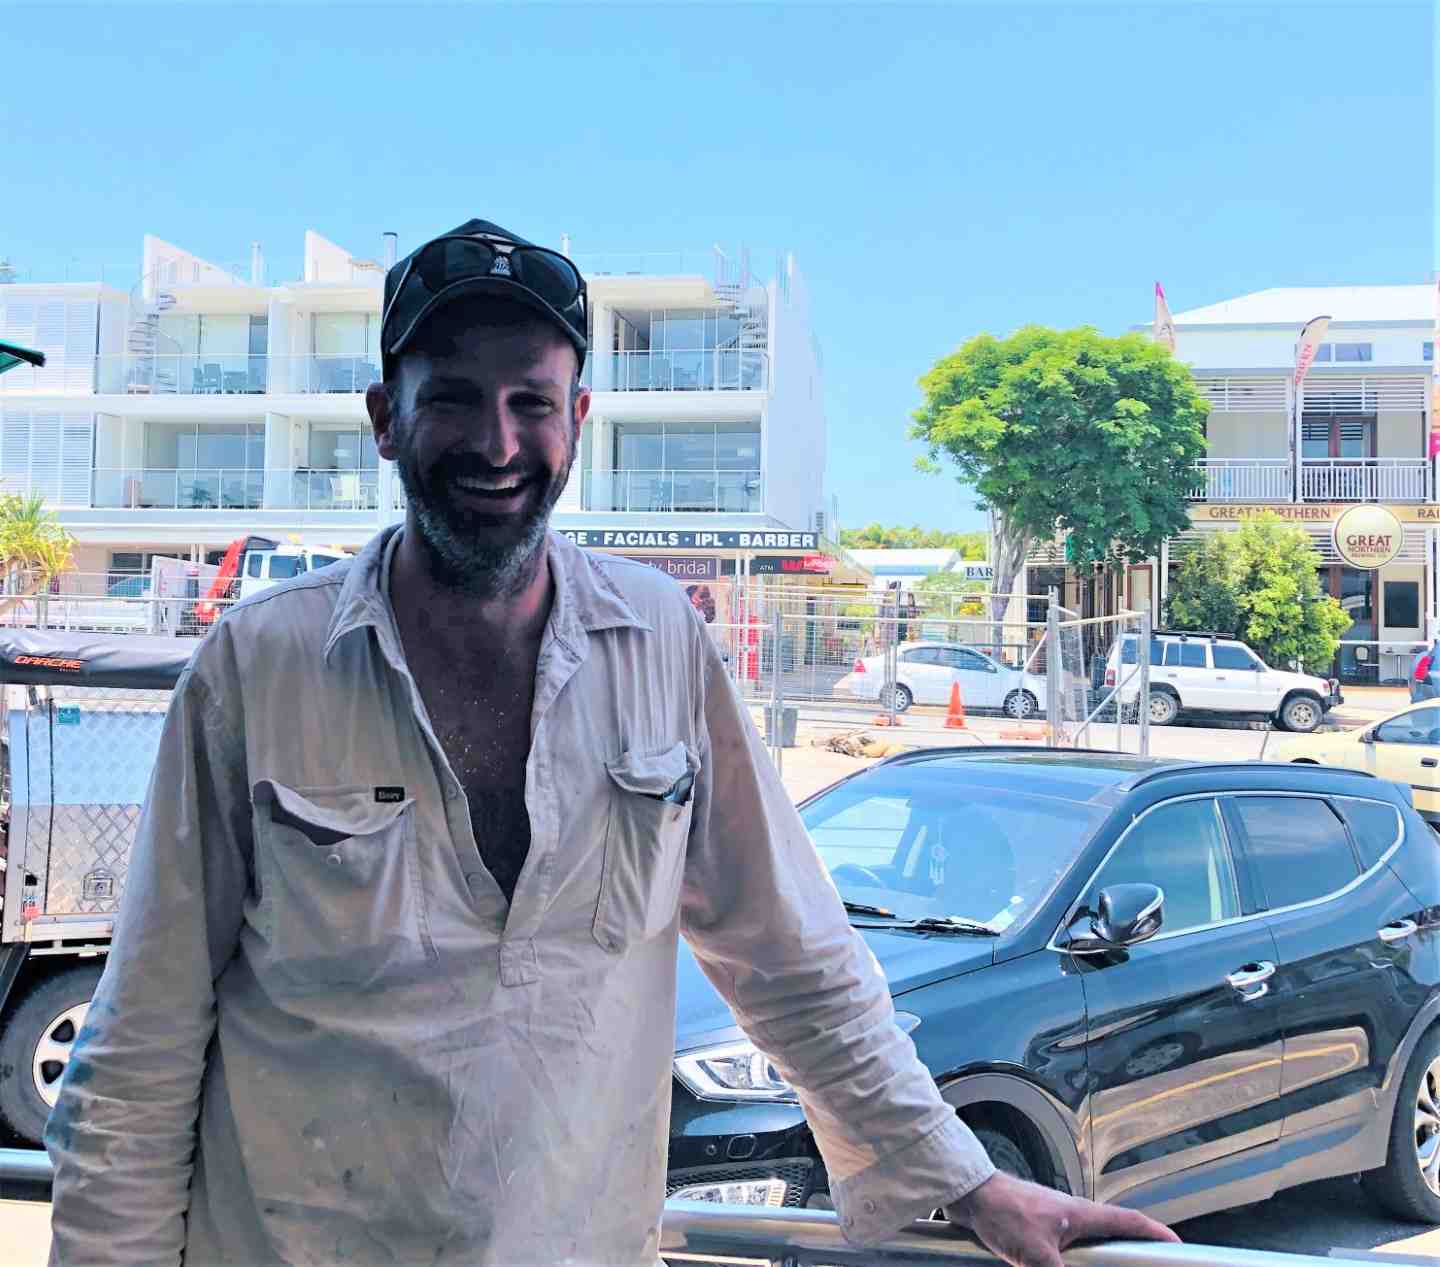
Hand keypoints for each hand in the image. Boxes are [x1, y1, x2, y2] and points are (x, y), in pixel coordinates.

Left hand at [944, 1171, 1178, 1266]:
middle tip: (1152, 1263)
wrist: (969, 1194)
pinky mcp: (1040, 1231)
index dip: (1158, 1235)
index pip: (1131, 1222)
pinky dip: (1079, 1262)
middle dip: (1137, 1250)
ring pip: (1093, 1245)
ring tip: (1119, 1265)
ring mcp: (1058, 1223)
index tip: (1180, 1248)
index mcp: (1083, 1215)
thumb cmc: (1003, 1213)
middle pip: (1117, 1234)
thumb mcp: (1036, 1256)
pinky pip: (1070, 1251)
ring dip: (1106, 1258)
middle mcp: (1076, 1216)